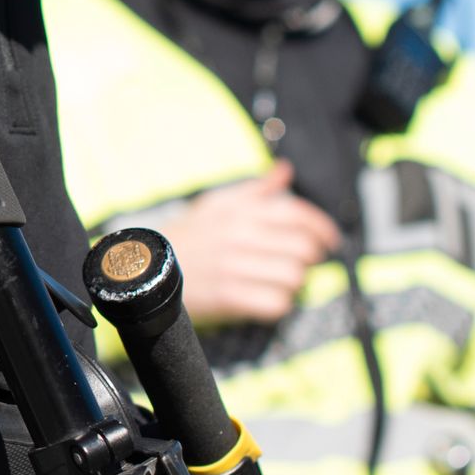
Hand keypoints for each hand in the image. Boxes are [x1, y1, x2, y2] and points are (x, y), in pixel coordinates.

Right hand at [151, 165, 342, 326]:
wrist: (146, 268)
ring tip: (281, 280)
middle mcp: (239, 236)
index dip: (322, 229)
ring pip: (294, 277)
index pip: (298, 216)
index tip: (329, 240)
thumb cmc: (187, 236)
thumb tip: (284, 170)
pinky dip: (279, 303)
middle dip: (310, 258)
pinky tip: (268, 297)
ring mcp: (234, 268)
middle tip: (303, 262)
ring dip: (294, 282)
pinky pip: (276, 304)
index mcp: (240, 211)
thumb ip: (255, 190)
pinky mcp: (229, 297)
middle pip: (303, 249)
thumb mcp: (216, 204)